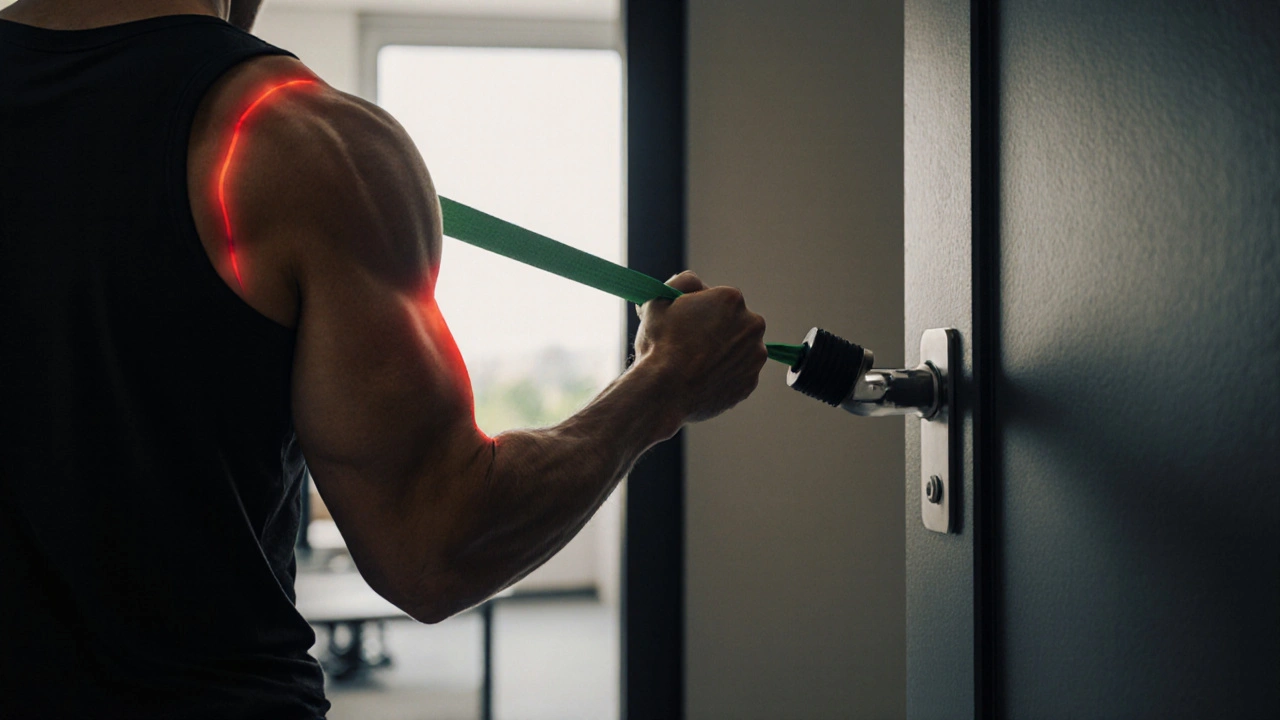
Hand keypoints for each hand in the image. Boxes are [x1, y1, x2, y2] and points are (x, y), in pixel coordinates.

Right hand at [634, 271, 768, 423]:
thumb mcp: (659, 300)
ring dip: (722, 352)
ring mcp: (754, 356)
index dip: (698, 309)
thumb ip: (682, 281)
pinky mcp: (750, 382)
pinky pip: (737, 374)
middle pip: (733, 323)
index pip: (717, 298)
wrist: (664, 392)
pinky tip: (702, 379)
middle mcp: (752, 324)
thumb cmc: (659, 344)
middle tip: (689, 344)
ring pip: (737, 349)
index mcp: (732, 299)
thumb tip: (696, 283)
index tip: (684, 323)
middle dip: (715, 330)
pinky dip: (723, 375)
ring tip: (694, 365)